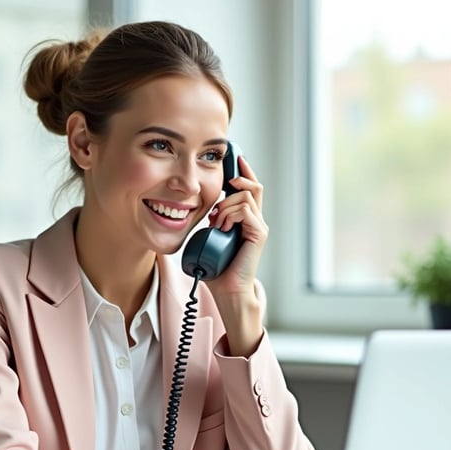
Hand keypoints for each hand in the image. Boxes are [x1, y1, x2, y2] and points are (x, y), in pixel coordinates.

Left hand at [204, 155, 267, 297]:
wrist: (227, 290)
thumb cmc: (216, 267)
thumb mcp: (207, 237)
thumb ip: (206, 221)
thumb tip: (192, 208)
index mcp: (245, 219)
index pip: (248, 187)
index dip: (242, 171)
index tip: (234, 159)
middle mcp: (255, 220)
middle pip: (253, 185)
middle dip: (237, 178)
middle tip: (222, 184)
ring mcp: (258, 226)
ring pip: (246, 195)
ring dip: (225, 204)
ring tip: (216, 221)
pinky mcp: (258, 234)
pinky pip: (245, 209)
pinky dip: (230, 214)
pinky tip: (221, 227)